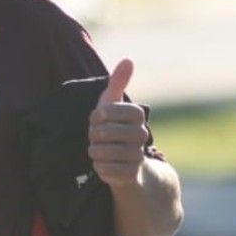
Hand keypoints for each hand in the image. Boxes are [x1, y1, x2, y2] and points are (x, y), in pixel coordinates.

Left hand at [88, 58, 150, 187]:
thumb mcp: (112, 104)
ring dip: (94, 151)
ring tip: (99, 150)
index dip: (98, 115)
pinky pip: (105, 170)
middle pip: (103, 132)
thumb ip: (118, 83)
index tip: (98, 118)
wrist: (124, 162)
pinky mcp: (130, 175)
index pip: (108, 111)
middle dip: (93, 135)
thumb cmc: (113, 128)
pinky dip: (98, 167)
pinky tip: (103, 164)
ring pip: (103, 151)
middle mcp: (141, 135)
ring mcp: (137, 155)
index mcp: (137, 115)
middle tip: (96, 137)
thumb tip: (129, 59)